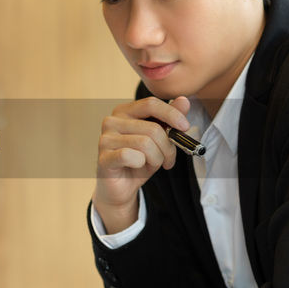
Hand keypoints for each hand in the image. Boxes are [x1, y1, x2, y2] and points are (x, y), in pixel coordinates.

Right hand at [94, 96, 190, 232]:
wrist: (122, 187)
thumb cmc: (140, 161)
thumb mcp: (159, 140)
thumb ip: (169, 119)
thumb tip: (184, 100)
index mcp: (125, 111)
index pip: (151, 104)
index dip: (171, 114)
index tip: (185, 127)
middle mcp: (112, 121)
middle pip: (152, 128)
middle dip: (168, 147)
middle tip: (169, 159)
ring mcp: (105, 139)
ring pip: (145, 143)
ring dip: (157, 158)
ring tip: (155, 164)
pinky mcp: (103, 157)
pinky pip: (130, 156)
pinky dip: (141, 164)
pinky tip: (139, 167)